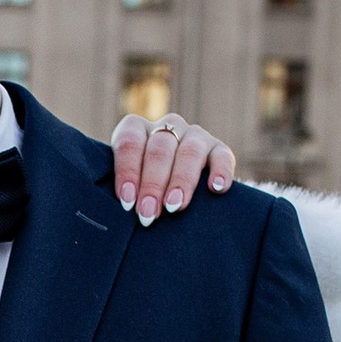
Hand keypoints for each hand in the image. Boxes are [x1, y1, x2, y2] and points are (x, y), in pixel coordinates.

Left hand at [108, 116, 235, 225]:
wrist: (173, 193)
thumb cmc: (141, 192)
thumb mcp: (128, 186)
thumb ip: (123, 192)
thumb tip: (117, 214)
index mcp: (137, 130)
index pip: (130, 142)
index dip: (128, 171)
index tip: (127, 201)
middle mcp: (167, 128)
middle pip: (159, 149)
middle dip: (153, 184)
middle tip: (148, 213)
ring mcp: (194, 136)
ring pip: (189, 151)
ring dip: (182, 180)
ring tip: (175, 207)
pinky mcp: (218, 149)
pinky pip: (222, 156)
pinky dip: (221, 171)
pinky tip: (216, 189)